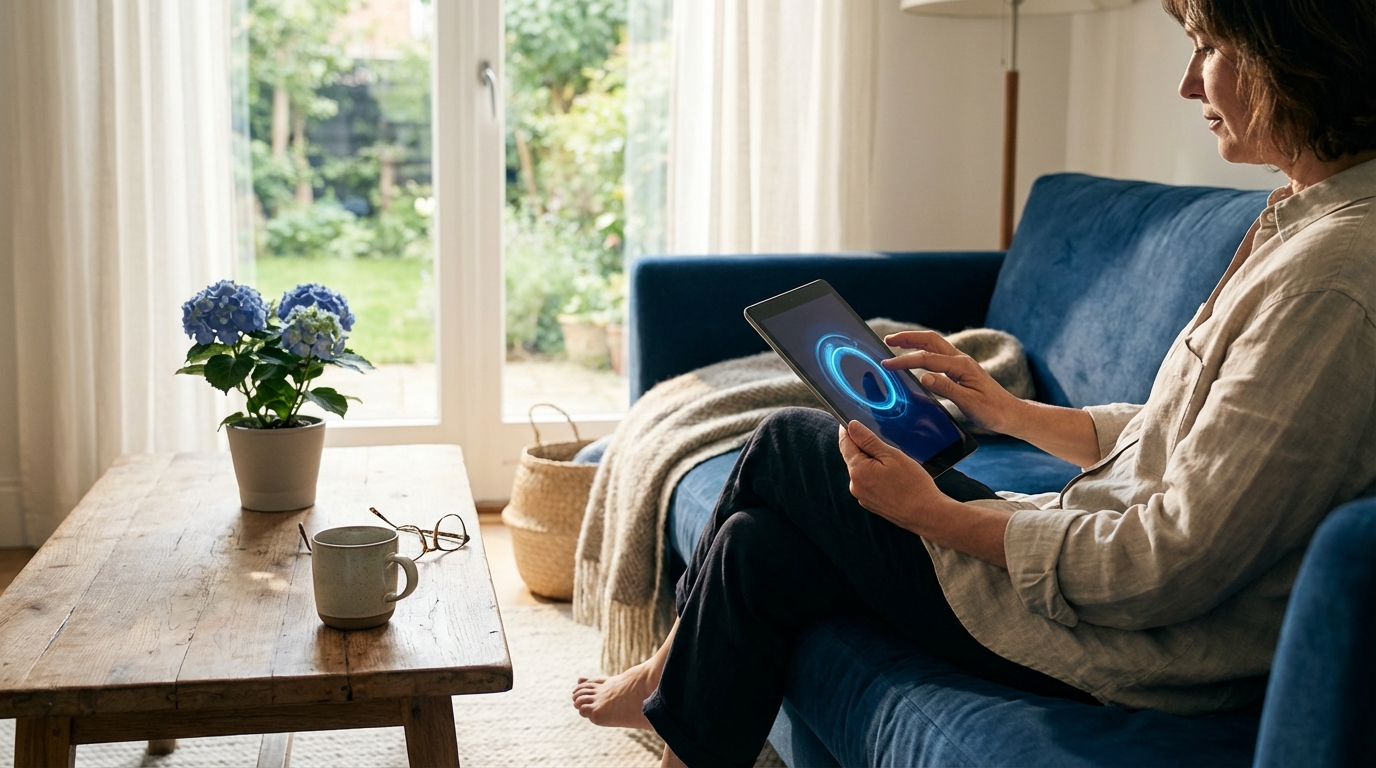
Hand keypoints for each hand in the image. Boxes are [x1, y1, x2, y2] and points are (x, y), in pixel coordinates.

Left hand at [837, 420, 947, 535]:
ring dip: (871, 463)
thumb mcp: (891, 455)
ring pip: (862, 471)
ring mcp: (862, 497)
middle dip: (864, 448)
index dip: (847, 431)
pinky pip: (869, 483)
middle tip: (883, 443)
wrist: (926, 514)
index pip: (845, 444)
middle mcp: (855, 485)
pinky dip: (876, 476)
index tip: (849, 422)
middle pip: (853, 458)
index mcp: (858, 471)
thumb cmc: (912, 484)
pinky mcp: (871, 504)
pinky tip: (893, 478)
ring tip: (893, 464)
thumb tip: (851, 426)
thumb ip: (868, 440)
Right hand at [881, 330, 1024, 434]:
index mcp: (962, 366)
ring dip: (915, 341)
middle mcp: (961, 360)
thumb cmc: (992, 411)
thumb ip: (946, 389)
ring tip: (896, 343)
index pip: (927, 359)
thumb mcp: (968, 403)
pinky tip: (916, 357)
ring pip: (934, 345)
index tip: (887, 364)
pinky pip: (938, 355)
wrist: (1010, 413)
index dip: (904, 360)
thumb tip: (923, 377)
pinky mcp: (961, 370)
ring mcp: (962, 363)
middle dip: (908, 338)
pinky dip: (923, 351)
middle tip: (887, 339)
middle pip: (930, 340)